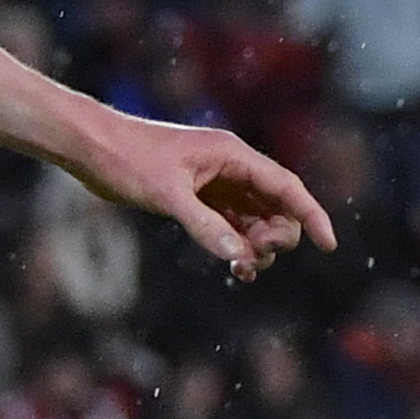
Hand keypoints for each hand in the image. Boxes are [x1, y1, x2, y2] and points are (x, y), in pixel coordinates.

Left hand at [84, 111, 335, 277]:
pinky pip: (230, 224)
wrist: (91, 148)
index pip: (286, 186)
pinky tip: (234, 266)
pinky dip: (236, 244)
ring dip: (256, 245)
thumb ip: (204, 225)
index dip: (311, 215)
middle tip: (252, 256)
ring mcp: (213, 182)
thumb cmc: (127, 160)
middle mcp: (229, 166)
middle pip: (276, 205)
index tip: (328, 245)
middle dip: (275, 236)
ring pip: (254, 218)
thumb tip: (239, 255)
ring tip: (241, 270)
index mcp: (231, 154)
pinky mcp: (196, 197)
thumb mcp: (167, 194)